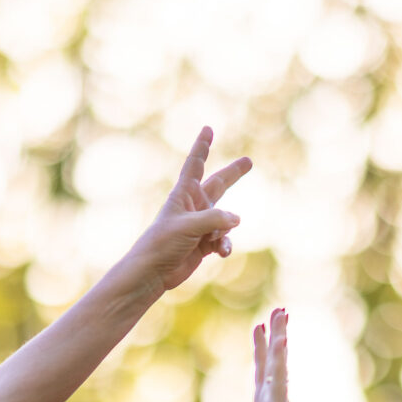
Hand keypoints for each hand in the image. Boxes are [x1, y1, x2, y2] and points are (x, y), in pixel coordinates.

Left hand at [121, 128, 249, 294]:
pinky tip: (222, 253)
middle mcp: (193, 206)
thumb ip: (215, 219)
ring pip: (225, 220)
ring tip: (214, 240)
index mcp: (183, 194)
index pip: (195, 164)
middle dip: (233, 174)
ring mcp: (200, 226)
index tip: (208, 129)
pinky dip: (225, 246)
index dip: (202, 146)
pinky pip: (223, 241)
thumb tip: (237, 219)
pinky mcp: (204, 244)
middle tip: (248, 161)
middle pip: (219, 185)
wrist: (153, 273)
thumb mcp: (190, 226)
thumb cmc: (163, 243)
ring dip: (224, 230)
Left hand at [218, 308, 301, 401]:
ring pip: (278, 364)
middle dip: (275, 334)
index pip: (262, 368)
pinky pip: (278, 380)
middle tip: (279, 310)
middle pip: (273, 359)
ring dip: (280, 339)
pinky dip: (279, 362)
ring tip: (281, 316)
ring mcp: (278, 401)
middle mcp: (274, 397)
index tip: (260, 326)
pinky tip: (280, 343)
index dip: (261, 347)